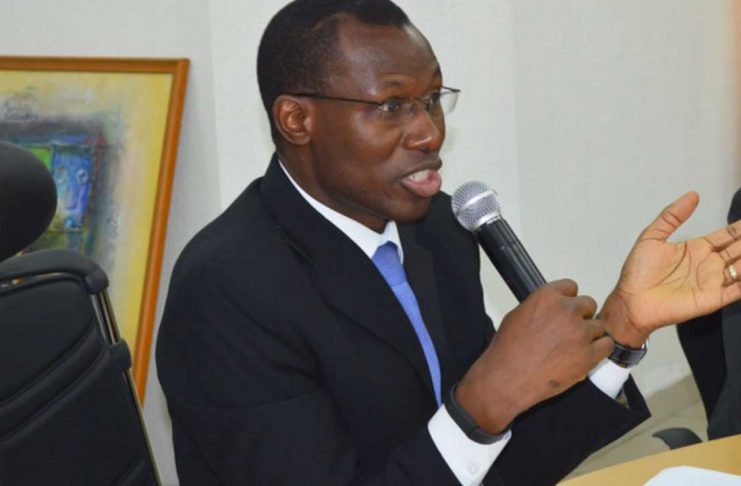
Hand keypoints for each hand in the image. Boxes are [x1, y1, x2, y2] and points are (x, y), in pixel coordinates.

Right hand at [456, 280, 612, 433]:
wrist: (509, 377)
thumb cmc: (508, 350)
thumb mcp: (517, 315)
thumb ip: (540, 307)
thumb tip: (550, 309)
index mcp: (547, 297)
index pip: (571, 287)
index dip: (568, 299)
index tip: (565, 309)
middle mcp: (567, 310)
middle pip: (588, 304)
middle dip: (580, 316)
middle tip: (569, 330)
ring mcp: (580, 332)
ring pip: (598, 326)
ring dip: (589, 334)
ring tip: (574, 346)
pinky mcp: (589, 354)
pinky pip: (607, 345)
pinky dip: (599, 349)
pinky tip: (587, 354)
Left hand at [601, 192, 740, 346]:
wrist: (631, 300)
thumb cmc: (638, 272)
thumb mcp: (652, 236)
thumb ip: (672, 216)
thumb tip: (693, 195)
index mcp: (697, 249)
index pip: (727, 236)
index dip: (740, 228)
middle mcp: (709, 264)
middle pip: (739, 250)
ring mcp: (713, 282)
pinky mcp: (714, 299)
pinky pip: (738, 290)